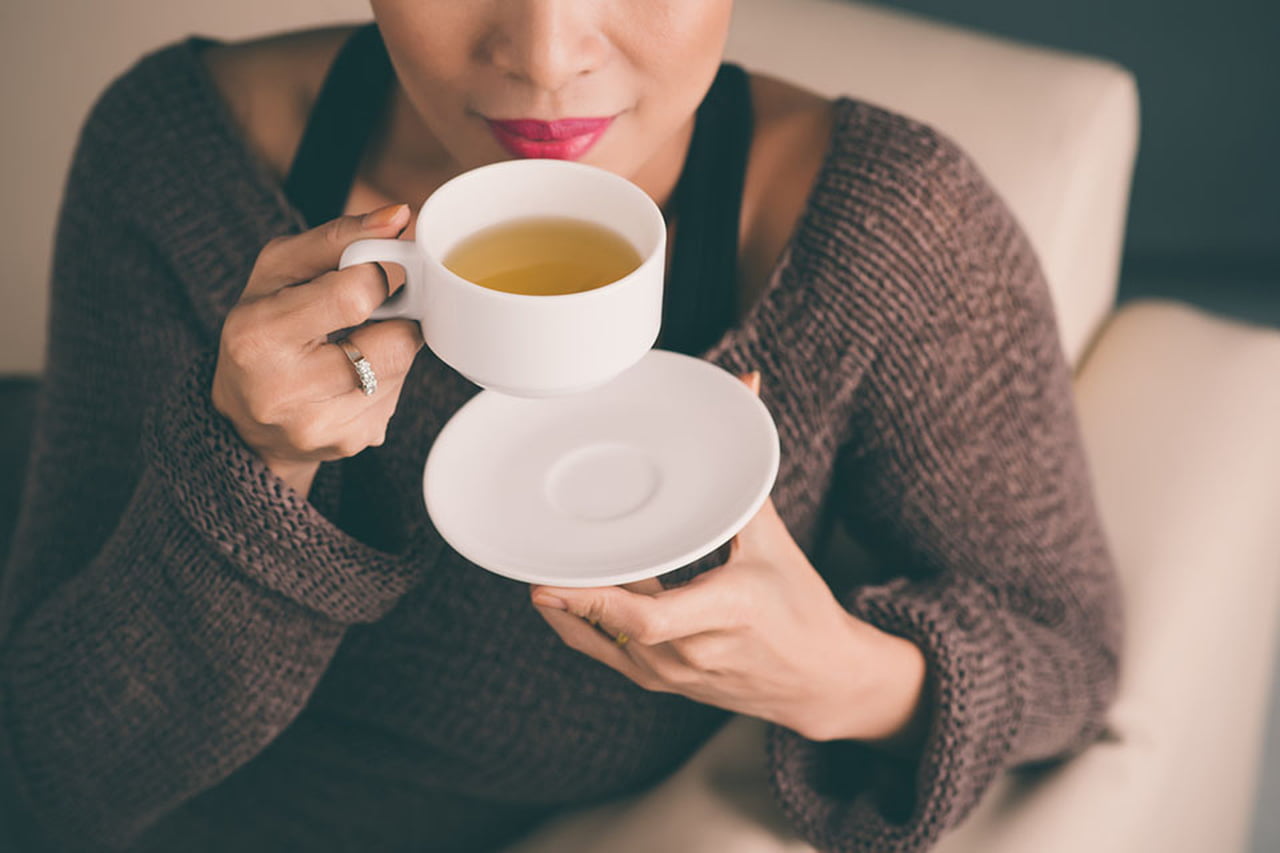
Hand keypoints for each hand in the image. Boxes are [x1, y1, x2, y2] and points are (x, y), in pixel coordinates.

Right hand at [211, 203, 424, 493]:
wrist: (245, 418)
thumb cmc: (262, 328)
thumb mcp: (279, 271)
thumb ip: (338, 237)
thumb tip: (399, 216)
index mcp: (258, 335)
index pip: (354, 296)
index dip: (381, 275)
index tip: (380, 270)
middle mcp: (286, 391)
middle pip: (394, 342)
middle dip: (393, 318)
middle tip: (371, 311)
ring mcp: (323, 426)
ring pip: (402, 367)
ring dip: (391, 347)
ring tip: (353, 345)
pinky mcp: (352, 443)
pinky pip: (398, 397)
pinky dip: (386, 380)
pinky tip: (350, 379)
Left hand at [530, 372, 928, 746]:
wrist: (821, 681)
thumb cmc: (802, 606)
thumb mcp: (774, 541)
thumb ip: (745, 470)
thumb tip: (745, 387)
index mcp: (728, 611)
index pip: (649, 619)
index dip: (593, 602)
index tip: (549, 581)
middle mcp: (695, 651)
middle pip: (613, 623)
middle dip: (569, 589)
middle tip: (531, 552)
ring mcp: (675, 675)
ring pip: (602, 637)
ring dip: (572, 601)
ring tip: (540, 561)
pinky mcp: (663, 682)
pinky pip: (605, 654)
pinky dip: (576, 624)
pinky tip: (554, 596)